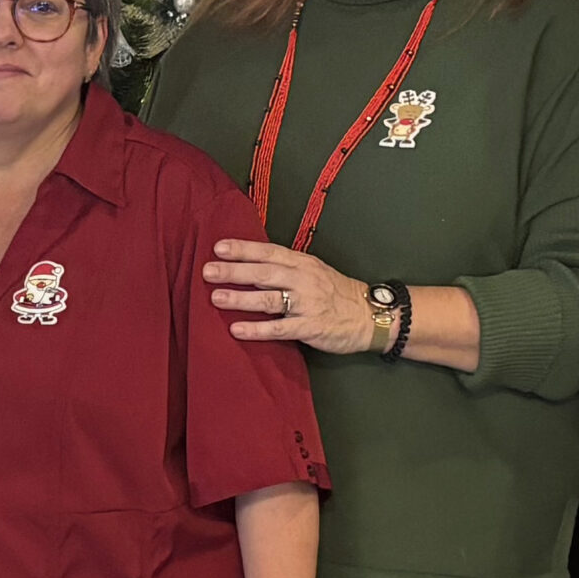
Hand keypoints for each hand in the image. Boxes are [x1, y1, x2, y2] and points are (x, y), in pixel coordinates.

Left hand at [205, 240, 374, 354]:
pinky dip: (257, 329)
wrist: (371, 315)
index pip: (268, 252)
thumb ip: (285, 266)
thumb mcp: (314, 270)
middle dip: (234, 271)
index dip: (243, 249)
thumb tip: (248, 263)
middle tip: (208, 271)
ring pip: (269, 299)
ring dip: (241, 298)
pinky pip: (279, 328)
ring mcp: (307, 304)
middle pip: (264, 273)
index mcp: (302, 263)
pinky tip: (237, 329)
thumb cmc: (336, 292)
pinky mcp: (310, 328)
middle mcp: (303, 280)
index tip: (219, 248)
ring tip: (216, 297)